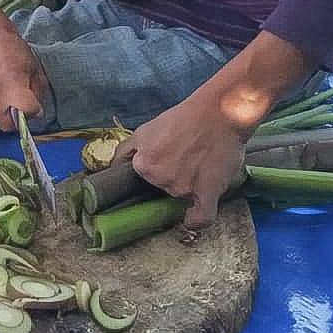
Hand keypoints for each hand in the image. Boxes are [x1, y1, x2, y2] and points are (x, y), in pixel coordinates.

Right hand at [0, 21, 47, 130]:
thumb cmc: (12, 48)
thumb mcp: (34, 68)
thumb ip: (37, 93)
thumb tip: (36, 113)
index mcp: (8, 81)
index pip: (23, 113)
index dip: (32, 112)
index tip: (35, 106)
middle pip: (7, 125)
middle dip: (17, 121)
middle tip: (25, 106)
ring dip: (7, 109)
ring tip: (10, 88)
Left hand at [121, 93, 248, 231]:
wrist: (219, 112)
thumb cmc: (185, 117)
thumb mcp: (146, 129)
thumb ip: (126, 150)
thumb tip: (112, 167)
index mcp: (143, 164)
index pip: (142, 182)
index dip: (152, 178)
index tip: (163, 171)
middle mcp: (159, 178)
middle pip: (162, 190)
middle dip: (171, 179)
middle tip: (186, 162)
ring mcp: (182, 187)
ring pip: (181, 198)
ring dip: (188, 188)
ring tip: (200, 166)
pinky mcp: (206, 192)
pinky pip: (200, 218)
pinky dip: (195, 221)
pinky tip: (192, 218)